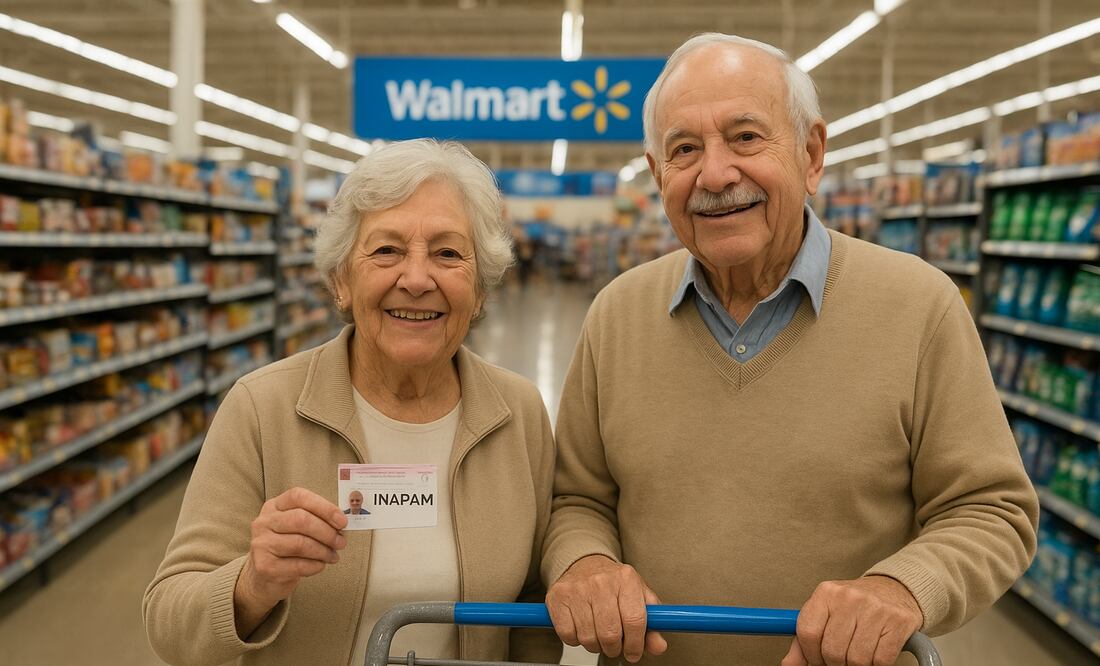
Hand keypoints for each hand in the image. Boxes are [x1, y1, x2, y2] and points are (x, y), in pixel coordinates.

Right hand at [234, 487, 347, 635]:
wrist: (263, 576)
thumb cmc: (287, 547)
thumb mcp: (296, 527)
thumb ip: (315, 519)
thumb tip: (342, 522)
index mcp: (273, 506)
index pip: (299, 497)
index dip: (324, 507)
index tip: (342, 521)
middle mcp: (263, 522)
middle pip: (301, 520)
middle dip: (327, 532)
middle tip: (341, 542)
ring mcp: (261, 544)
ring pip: (301, 543)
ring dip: (324, 551)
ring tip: (333, 556)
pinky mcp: (264, 566)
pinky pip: (298, 565)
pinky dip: (315, 566)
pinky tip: (320, 565)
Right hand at [545, 554, 667, 662]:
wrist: (585, 564)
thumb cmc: (614, 584)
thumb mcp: (638, 597)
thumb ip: (652, 624)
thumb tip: (658, 647)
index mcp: (626, 578)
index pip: (635, 620)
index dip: (636, 644)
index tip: (634, 652)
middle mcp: (600, 581)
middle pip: (610, 633)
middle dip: (614, 648)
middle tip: (615, 646)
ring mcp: (577, 588)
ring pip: (588, 638)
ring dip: (595, 645)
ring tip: (598, 634)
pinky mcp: (557, 597)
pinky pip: (567, 635)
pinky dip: (575, 640)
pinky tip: (582, 628)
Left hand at [781, 575, 922, 665]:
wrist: (893, 589)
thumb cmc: (854, 605)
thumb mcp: (825, 613)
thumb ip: (804, 639)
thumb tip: (788, 664)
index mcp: (826, 592)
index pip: (807, 633)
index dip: (810, 655)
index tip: (817, 660)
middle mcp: (849, 597)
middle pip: (832, 650)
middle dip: (834, 663)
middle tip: (839, 660)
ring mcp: (875, 608)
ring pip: (857, 659)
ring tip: (855, 657)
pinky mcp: (898, 622)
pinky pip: (881, 661)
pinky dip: (875, 665)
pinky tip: (873, 654)